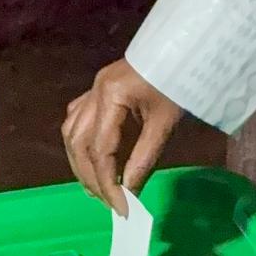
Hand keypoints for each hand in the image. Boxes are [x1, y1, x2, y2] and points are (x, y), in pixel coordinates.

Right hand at [62, 61, 182, 212]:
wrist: (184, 47)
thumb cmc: (178, 81)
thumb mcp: (165, 122)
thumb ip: (144, 158)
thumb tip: (131, 192)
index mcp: (111, 95)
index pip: (101, 150)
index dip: (108, 183)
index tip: (121, 208)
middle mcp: (95, 91)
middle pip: (79, 144)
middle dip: (91, 178)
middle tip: (108, 202)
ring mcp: (93, 88)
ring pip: (71, 132)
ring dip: (80, 163)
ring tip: (96, 188)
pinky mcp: (98, 88)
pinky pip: (78, 118)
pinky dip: (81, 142)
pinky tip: (90, 157)